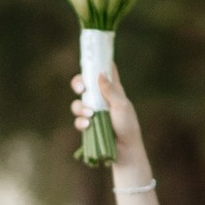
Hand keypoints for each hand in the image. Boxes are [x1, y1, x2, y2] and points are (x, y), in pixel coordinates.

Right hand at [70, 57, 151, 185]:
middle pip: (84, 84)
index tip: (90, 55)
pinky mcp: (88, 124)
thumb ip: (110, 90)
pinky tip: (87, 125)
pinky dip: (80, 122)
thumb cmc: (127, 124)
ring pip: (77, 102)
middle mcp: (101, 98)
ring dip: (80, 107)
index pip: (105, 70)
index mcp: (113, 89)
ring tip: (89, 115)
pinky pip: (78, 119)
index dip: (98, 62)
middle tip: (80, 88)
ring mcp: (93, 111)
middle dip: (78, 83)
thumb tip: (100, 73)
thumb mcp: (121, 105)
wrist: (124, 149)